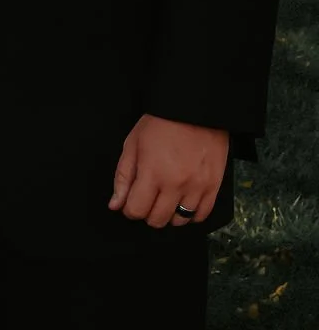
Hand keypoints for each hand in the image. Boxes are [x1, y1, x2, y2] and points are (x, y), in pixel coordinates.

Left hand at [108, 113, 228, 228]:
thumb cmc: (160, 123)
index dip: (129, 209)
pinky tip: (183, 202)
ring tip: (166, 199)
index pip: (136, 210)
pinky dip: (191, 214)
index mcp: (152, 172)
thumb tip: (116, 205)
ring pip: (179, 221)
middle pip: (157, 220)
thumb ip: (123, 177)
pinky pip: (201, 215)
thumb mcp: (133, 143)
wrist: (194, 109)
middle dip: (147, 213)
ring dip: (169, 214)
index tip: (131, 201)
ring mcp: (197, 187)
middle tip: (148, 199)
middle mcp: (175, 184)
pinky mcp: (214, 186)